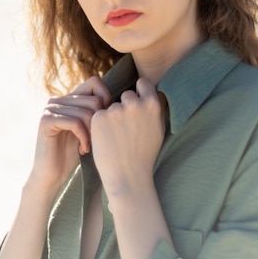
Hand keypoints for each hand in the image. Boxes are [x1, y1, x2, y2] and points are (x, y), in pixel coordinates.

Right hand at [26, 76, 110, 198]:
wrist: (53, 175)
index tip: (107, 122)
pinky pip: (75, 122)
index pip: (94, 82)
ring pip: (86, 112)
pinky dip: (84, 138)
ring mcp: (50, 108)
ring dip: (93, 133)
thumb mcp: (91, 129)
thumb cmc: (75, 154)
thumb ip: (98, 112)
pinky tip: (84, 149)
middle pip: (93, 100)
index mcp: (69, 98)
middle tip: (97, 140)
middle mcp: (58, 99)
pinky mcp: (46, 120)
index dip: (106, 99)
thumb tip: (122, 99)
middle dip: (100, 123)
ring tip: (91, 147)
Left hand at [91, 77, 165, 199]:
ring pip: (112, 106)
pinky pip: (100, 115)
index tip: (137, 103)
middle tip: (127, 130)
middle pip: (126, 95)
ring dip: (113, 117)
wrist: (127, 175)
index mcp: (152, 104)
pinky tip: (108, 140)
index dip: (140, 92)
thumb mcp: (159, 128)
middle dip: (125, 107)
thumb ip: (156, 108)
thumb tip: (154, 91)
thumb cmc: (145, 154)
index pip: (143, 83)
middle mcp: (134, 103)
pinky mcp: (99, 117)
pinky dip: (101, 126)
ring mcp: (115, 110)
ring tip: (118, 139)